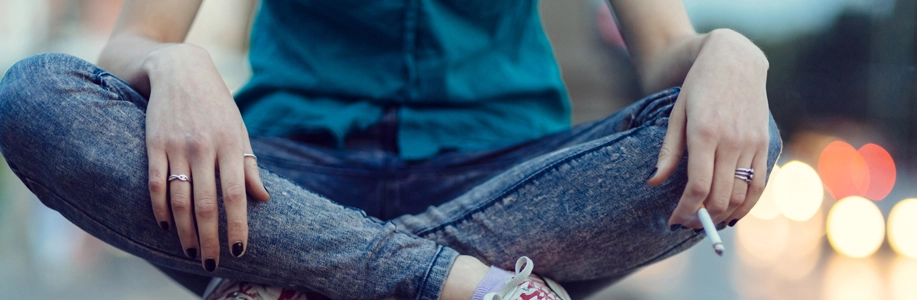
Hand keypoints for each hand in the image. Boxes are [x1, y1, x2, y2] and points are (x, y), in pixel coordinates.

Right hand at [144, 44, 269, 270]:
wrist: (180, 70)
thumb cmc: (216, 105)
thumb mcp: (238, 131)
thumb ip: (249, 165)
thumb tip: (264, 198)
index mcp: (229, 146)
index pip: (236, 195)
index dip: (238, 225)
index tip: (239, 250)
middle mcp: (203, 148)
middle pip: (205, 204)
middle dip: (209, 238)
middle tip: (212, 262)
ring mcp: (176, 147)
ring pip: (179, 199)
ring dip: (184, 231)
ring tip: (190, 251)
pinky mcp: (153, 144)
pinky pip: (155, 183)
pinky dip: (159, 207)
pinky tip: (165, 226)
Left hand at [646, 30, 769, 228]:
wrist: (735, 60)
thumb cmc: (698, 87)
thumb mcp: (676, 115)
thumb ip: (668, 152)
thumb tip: (653, 182)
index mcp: (705, 133)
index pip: (698, 185)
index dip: (686, 209)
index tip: (674, 221)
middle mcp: (732, 141)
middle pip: (720, 195)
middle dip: (703, 217)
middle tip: (688, 224)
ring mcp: (752, 143)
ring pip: (741, 194)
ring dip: (724, 215)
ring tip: (707, 221)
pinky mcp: (765, 143)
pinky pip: (759, 183)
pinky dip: (746, 204)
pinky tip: (732, 213)